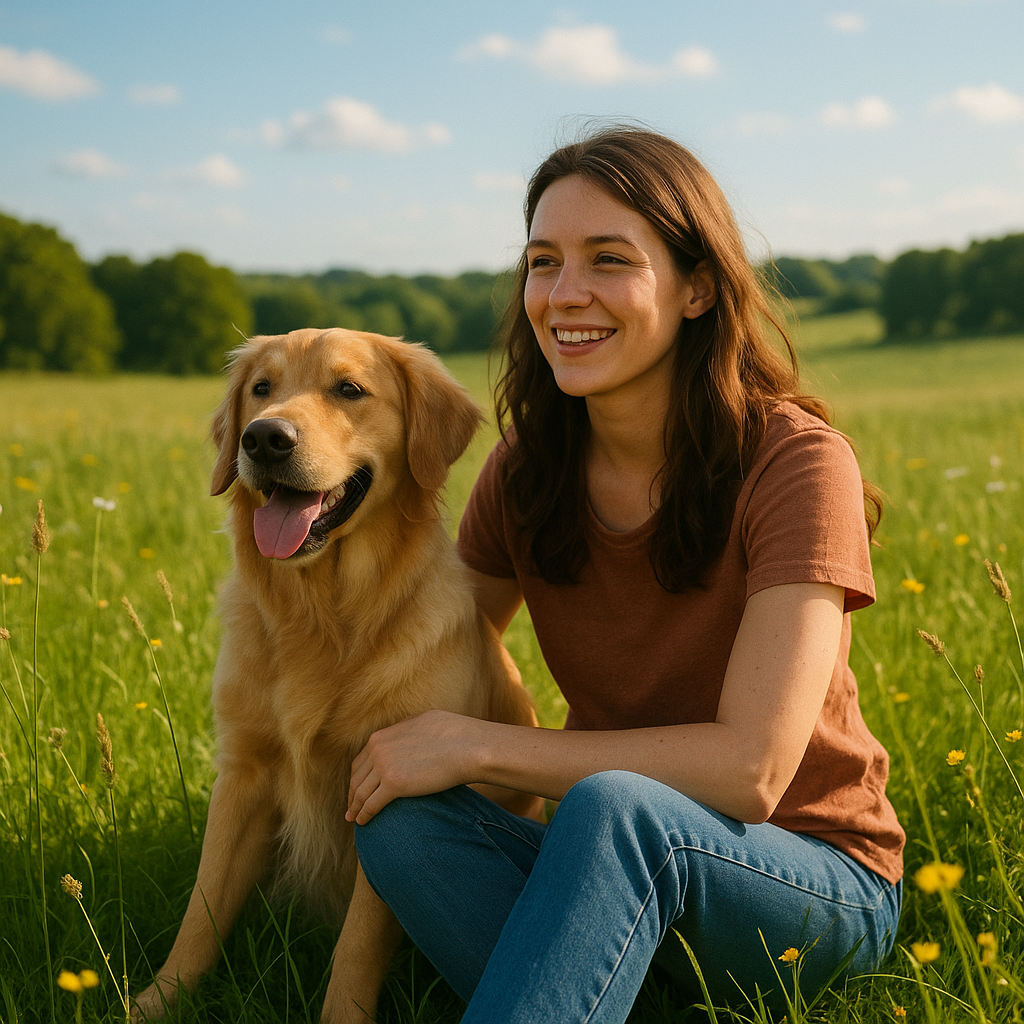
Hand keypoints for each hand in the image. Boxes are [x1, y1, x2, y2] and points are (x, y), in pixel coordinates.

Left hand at [346, 710, 479, 824]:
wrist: (466, 745)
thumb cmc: (453, 734)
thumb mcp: (420, 724)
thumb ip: (405, 733)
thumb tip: (406, 736)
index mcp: (381, 736)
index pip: (361, 760)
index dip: (357, 777)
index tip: (357, 788)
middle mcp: (377, 749)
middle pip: (357, 777)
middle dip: (352, 793)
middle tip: (350, 807)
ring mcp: (384, 767)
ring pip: (361, 792)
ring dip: (354, 808)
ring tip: (353, 818)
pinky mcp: (394, 785)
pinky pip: (371, 804)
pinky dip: (364, 815)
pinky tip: (362, 822)